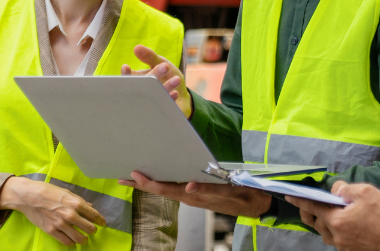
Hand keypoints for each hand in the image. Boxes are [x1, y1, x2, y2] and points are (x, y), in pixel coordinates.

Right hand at [0, 176, 106, 245]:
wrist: (28, 196)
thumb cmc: (47, 191)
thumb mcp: (65, 192)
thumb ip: (79, 200)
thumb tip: (90, 207)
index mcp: (75, 203)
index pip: (94, 215)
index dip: (101, 221)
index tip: (102, 223)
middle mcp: (70, 214)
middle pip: (90, 229)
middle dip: (92, 230)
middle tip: (91, 230)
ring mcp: (61, 224)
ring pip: (79, 238)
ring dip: (83, 239)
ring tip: (83, 238)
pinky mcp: (51, 231)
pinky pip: (66, 242)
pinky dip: (71, 242)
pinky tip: (71, 240)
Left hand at [119, 171, 271, 216]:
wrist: (257, 203)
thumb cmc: (244, 194)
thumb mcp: (229, 190)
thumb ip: (208, 190)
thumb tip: (188, 187)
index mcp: (196, 196)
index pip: (168, 189)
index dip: (150, 184)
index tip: (135, 176)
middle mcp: (191, 198)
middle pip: (163, 190)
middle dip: (143, 185)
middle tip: (123, 177)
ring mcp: (194, 198)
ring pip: (168, 190)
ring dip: (150, 185)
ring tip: (133, 177)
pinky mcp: (198, 195)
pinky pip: (177, 189)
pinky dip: (164, 185)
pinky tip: (157, 180)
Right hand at [121, 45, 190, 117]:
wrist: (183, 98)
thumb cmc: (167, 77)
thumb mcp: (159, 63)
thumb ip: (149, 57)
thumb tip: (136, 48)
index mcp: (137, 81)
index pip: (127, 79)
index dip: (126, 74)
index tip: (126, 67)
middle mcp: (140, 95)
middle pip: (142, 87)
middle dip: (153, 76)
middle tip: (165, 66)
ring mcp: (150, 105)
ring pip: (154, 97)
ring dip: (165, 87)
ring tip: (176, 79)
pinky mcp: (161, 113)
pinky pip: (163, 106)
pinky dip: (169, 99)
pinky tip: (175, 93)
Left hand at [288, 182, 379, 250]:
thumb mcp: (366, 192)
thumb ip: (345, 189)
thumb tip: (335, 191)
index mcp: (337, 221)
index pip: (312, 207)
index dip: (299, 200)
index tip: (289, 195)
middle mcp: (338, 237)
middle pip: (317, 224)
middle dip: (313, 213)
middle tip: (313, 204)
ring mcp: (346, 247)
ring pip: (327, 235)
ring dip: (327, 224)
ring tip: (333, 214)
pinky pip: (340, 242)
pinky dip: (339, 232)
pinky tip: (349, 226)